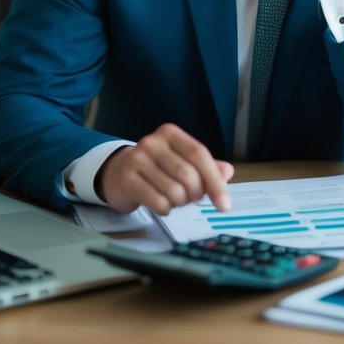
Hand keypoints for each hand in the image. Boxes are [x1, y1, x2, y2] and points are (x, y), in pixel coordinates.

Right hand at [95, 123, 233, 214]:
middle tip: (190, 197)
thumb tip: (227, 172)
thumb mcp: (182, 161)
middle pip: (188, 175)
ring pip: (174, 191)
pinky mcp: (127, 179)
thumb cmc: (155, 168)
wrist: (116, 173)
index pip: (199, 155)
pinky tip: (161, 204)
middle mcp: (153, 142)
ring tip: (173, 198)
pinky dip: (166, 209)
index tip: (224, 204)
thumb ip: (207, 167)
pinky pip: (158, 202)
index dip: (215, 181)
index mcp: (171, 134)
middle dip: (195, 194)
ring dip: (180, 203)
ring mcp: (137, 159)